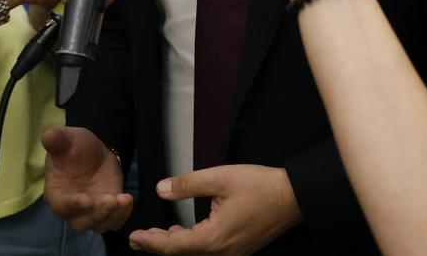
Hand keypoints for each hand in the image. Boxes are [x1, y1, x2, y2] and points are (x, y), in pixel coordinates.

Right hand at [41, 126, 132, 231]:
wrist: (95, 150)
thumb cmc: (75, 146)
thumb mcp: (66, 137)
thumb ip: (56, 138)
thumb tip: (47, 136)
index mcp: (57, 192)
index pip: (61, 206)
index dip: (72, 206)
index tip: (86, 200)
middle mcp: (72, 208)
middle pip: (80, 223)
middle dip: (96, 215)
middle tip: (110, 200)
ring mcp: (91, 212)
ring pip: (99, 226)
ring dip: (112, 216)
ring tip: (123, 199)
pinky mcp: (107, 210)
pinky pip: (114, 222)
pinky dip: (122, 216)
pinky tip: (127, 199)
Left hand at [128, 165, 301, 254]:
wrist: (293, 196)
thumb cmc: (259, 185)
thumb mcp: (220, 178)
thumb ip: (188, 184)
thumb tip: (161, 189)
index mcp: (214, 239)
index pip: (174, 246)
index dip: (151, 242)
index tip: (133, 237)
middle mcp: (223, 253)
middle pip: (182, 254)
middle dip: (159, 245)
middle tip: (138, 239)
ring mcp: (233, 254)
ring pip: (196, 254)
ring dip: (175, 245)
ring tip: (158, 234)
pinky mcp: (240, 250)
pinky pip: (209, 251)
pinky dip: (192, 243)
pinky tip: (186, 231)